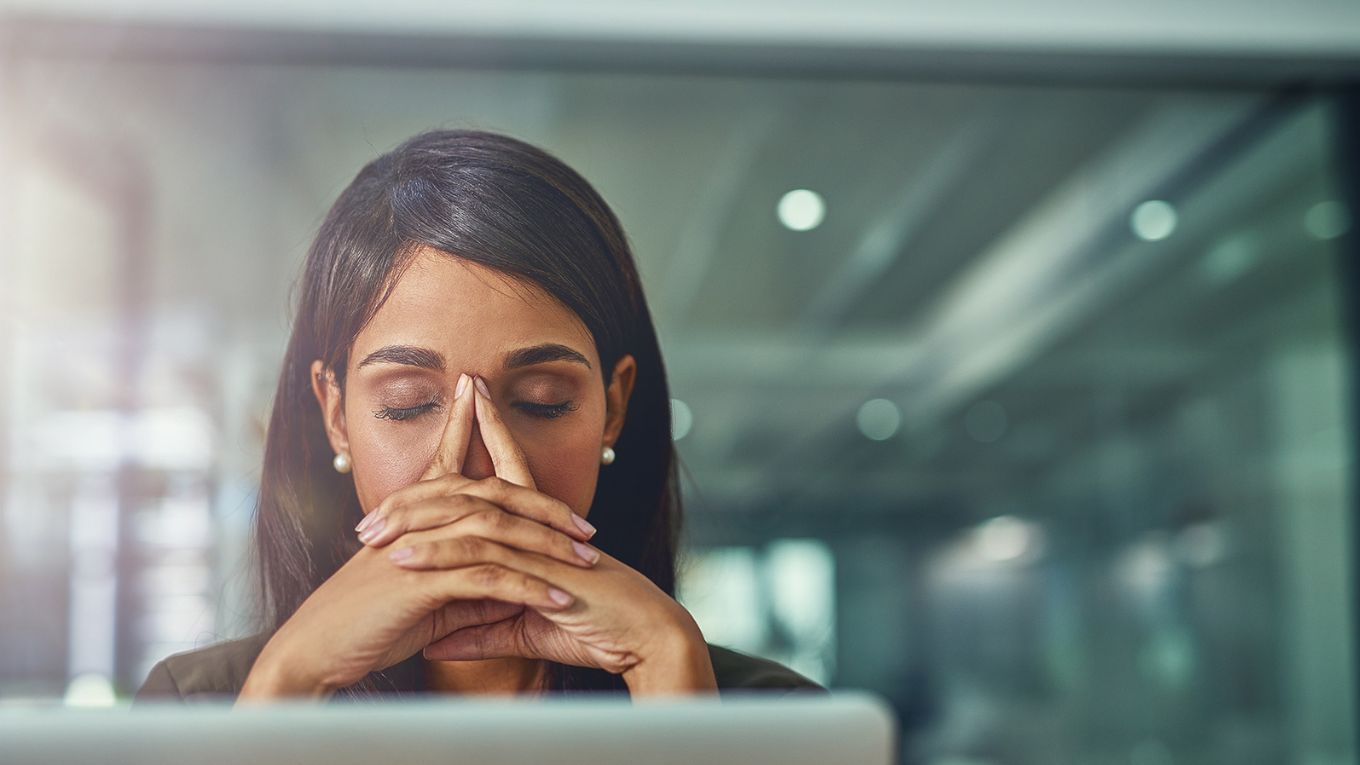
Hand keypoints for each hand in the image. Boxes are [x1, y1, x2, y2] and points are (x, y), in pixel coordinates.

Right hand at [238, 373, 598, 700]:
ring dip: (548, 547)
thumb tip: (512, 591)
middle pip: (494, 495)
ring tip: (587, 562)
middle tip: (587, 527)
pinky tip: (559, 600)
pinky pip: (488, 578)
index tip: (538, 446)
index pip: (459, 468)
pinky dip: (529, 588)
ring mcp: (419, 546)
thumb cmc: (363, 626)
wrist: (313, 650)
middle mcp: (418, 520)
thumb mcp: (426, 602)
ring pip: (497, 531)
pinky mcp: (422, 581)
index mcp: (413, 515)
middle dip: (546, 509)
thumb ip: (468, 589)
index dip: (489, 440)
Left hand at [359, 373, 717, 693]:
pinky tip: (403, 559)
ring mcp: (539, 544)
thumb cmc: (597, 630)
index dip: (488, 435)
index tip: (467, 404)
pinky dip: (440, 557)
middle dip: (425, 485)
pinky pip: (482, 557)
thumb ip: (480, 630)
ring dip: (416, 522)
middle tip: (379, 498)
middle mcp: (538, 527)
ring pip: (469, 518)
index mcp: (540, 530)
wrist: (645, 637)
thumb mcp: (526, 630)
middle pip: (476, 486)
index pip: (508, 473)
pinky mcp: (539, 570)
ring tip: (371, 532)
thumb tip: (437, 639)